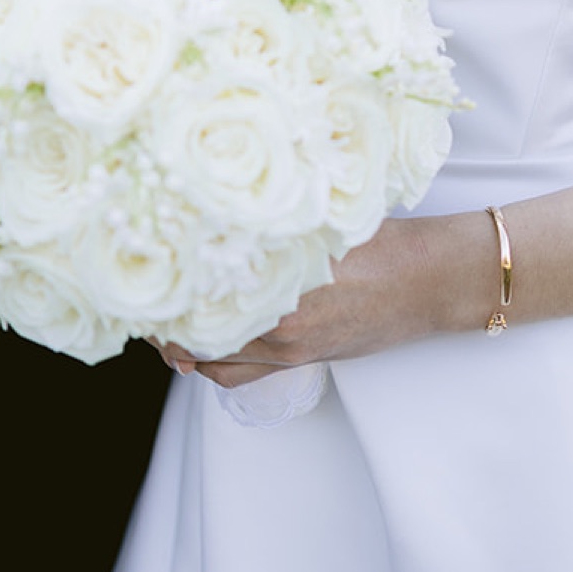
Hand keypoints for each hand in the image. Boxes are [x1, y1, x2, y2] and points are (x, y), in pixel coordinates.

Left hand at [147, 214, 481, 385]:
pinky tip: (198, 350)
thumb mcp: (329, 220)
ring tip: (159, 328)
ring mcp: (293, 350)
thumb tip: (225, 199)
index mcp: (288, 286)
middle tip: (138, 300)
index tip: (144, 272)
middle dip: (167, 319)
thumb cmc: (388, 242)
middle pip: (203, 333)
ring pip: (218, 358)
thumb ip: (280, 219)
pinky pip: (243, 372)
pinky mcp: (303, 360)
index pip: (209, 296)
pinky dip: (215, 362)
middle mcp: (285, 326)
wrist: (434, 282)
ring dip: (186, 346)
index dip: (169, 292)